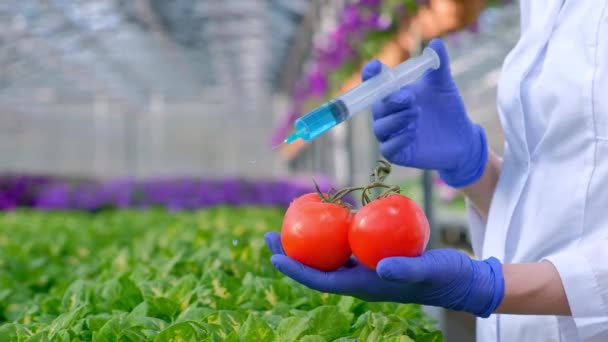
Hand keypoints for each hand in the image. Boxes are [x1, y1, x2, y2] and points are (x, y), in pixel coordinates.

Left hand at [264, 231, 503, 317]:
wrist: (460, 279)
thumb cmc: (444, 277)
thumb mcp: (427, 270)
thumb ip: (405, 269)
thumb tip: (379, 267)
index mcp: (365, 286)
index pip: (322, 280)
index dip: (296, 270)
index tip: (274, 256)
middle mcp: (359, 279)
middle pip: (317, 268)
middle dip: (292, 254)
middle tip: (269, 235)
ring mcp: (366, 269)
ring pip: (328, 256)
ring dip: (307, 243)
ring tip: (290, 224)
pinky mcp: (374, 258)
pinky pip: (346, 246)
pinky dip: (332, 233)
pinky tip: (328, 217)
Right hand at [362, 38, 487, 187]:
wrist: (462, 138)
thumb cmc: (447, 110)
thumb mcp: (443, 85)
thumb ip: (438, 65)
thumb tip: (436, 44)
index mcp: (393, 95)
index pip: (374, 83)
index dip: (370, 75)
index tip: (377, 67)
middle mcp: (388, 114)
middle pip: (376, 106)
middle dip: (391, 101)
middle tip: (411, 98)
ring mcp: (391, 134)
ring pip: (380, 127)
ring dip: (396, 120)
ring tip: (416, 114)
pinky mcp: (398, 153)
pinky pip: (388, 148)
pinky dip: (398, 140)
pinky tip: (413, 133)